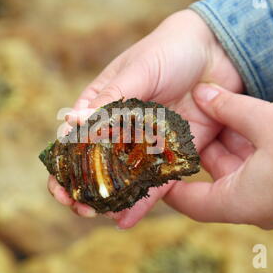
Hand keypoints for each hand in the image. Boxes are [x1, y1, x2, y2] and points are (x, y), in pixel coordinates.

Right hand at [47, 9, 243, 227]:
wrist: (214, 52)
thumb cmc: (168, 52)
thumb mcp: (137, 71)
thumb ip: (110, 100)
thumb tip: (72, 122)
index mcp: (102, 106)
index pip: (74, 139)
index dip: (63, 164)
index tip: (58, 184)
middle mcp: (120, 130)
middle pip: (96, 165)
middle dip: (83, 189)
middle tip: (78, 207)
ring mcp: (145, 145)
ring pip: (122, 179)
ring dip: (109, 200)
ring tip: (101, 216)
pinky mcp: (171, 155)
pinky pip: (155, 183)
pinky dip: (141, 202)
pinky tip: (126, 220)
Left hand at [164, 83, 272, 228]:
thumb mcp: (266, 121)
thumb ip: (229, 106)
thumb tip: (202, 92)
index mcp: (239, 202)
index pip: (187, 201)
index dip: (166, 182)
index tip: (150, 162)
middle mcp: (251, 204)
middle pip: (209, 178)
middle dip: (196, 149)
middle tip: (176, 124)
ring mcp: (269, 195)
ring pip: (232, 167)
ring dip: (223, 140)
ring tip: (204, 112)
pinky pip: (253, 163)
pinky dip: (244, 142)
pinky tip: (236, 116)